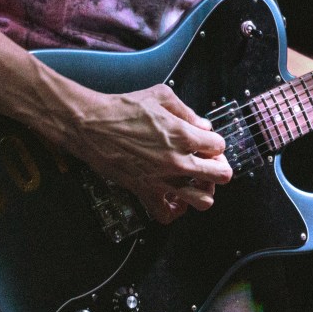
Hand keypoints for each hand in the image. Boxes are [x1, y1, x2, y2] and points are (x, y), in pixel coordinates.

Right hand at [69, 83, 233, 223]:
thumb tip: (202, 125)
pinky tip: (173, 199)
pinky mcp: (145, 191)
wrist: (91, 125)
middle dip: (219, 168)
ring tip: (196, 183)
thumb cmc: (121, 109)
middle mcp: (177, 161)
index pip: (219, 146)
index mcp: (183, 135)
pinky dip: (173, 210)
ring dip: (203, 192)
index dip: (215, 143)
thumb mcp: (160, 96)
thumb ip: (187, 111)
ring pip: (203, 201)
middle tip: (210, 164)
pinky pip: (167, 215)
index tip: (207, 142)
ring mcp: (162, 180)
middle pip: (221, 175)